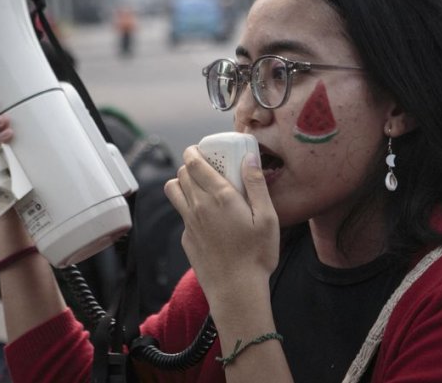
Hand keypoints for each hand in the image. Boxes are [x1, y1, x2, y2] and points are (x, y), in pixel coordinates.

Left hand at [165, 147, 278, 301]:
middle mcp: (199, 207)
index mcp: (220, 197)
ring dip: (182, 183)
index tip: (199, 149)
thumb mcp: (268, 217)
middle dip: (191, 165)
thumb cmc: (256, 255)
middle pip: (182, 173)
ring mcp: (189, 223)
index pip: (195, 163)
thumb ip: (256, 185)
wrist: (236, 291)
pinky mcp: (186, 239)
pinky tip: (208, 218)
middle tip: (206, 167)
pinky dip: (189, 208)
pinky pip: (182, 214)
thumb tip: (249, 159)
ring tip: (200, 187)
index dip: (194, 151)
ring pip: (173, 191)